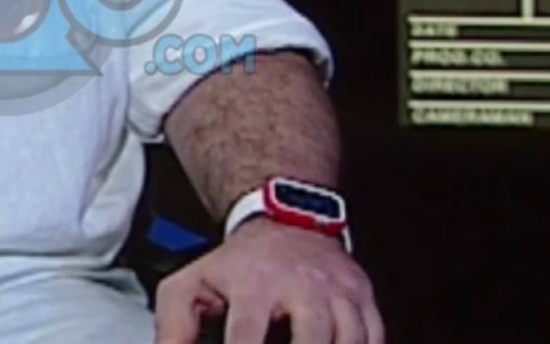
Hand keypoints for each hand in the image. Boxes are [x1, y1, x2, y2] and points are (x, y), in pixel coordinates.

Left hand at [152, 218, 383, 343]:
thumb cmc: (238, 265)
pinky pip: (375, 338)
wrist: (287, 217)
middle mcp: (303, 287)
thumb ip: (173, 329)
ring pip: (350, 340)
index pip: (247, 338)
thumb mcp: (191, 286)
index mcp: (256, 285)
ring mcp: (339, 292)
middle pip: (312, 341)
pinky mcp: (364, 298)